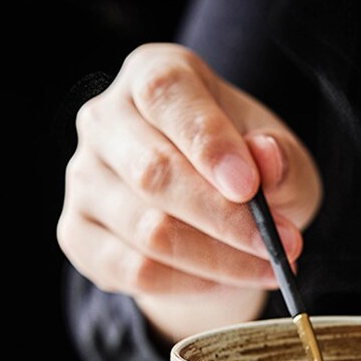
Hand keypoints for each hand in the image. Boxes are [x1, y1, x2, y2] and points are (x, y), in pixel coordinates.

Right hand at [57, 43, 322, 341]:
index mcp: (153, 76)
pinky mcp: (78, 234)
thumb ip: (279, 156)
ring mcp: (84, 180)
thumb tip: (267, 157)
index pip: (166, 96)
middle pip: (154, 173)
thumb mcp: (280, 158)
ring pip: (149, 232)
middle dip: (226, 219)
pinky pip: (137, 272)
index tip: (249, 186)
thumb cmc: (247, 175)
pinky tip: (225, 281)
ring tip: (270, 268)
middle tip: (281, 247)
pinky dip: (191, 285)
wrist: (211, 223)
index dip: (208, 143)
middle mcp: (104, 120)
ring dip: (220, 261)